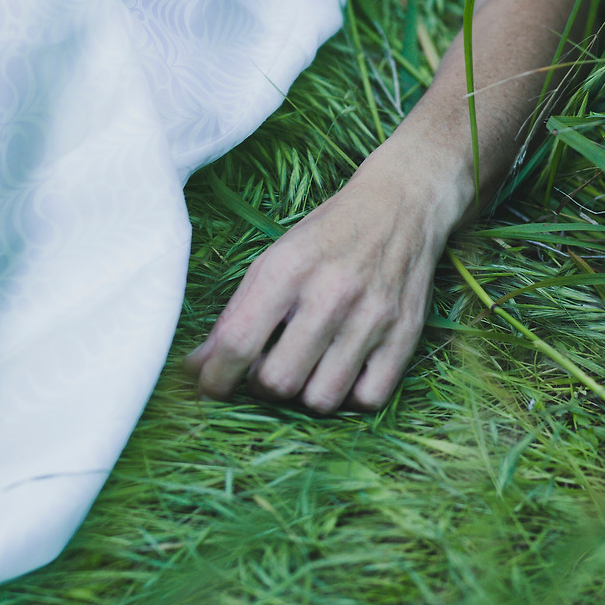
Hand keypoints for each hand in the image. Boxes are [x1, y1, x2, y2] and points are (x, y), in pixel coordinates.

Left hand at [184, 131, 467, 412]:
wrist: (402, 205)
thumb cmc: (327, 235)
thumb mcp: (274, 259)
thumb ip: (237, 314)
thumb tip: (198, 366)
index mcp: (288, 269)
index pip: (237, 344)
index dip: (214, 379)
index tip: (210, 387)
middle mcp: (331, 295)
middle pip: (279, 382)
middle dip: (262, 387)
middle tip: (266, 368)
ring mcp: (373, 318)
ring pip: (322, 399)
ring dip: (305, 395)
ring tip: (305, 370)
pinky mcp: (405, 335)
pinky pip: (368, 399)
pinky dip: (348, 397)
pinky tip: (341, 373)